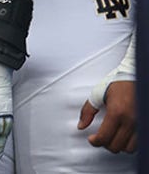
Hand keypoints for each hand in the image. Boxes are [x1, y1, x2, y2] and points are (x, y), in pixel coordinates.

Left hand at [79, 36, 135, 152]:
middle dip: (106, 144)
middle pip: (116, 146)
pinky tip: (124, 136)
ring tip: (113, 137)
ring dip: (120, 145)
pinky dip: (131, 142)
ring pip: (130, 148)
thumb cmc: (119, 82)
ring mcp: (141, 123)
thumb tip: (81, 125)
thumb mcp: (98, 94)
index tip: (92, 139)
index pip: (104, 138)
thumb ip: (87, 110)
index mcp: (117, 112)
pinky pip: (140, 142)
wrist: (135, 74)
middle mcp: (131, 120)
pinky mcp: (146, 123)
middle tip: (101, 138)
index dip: (95, 142)